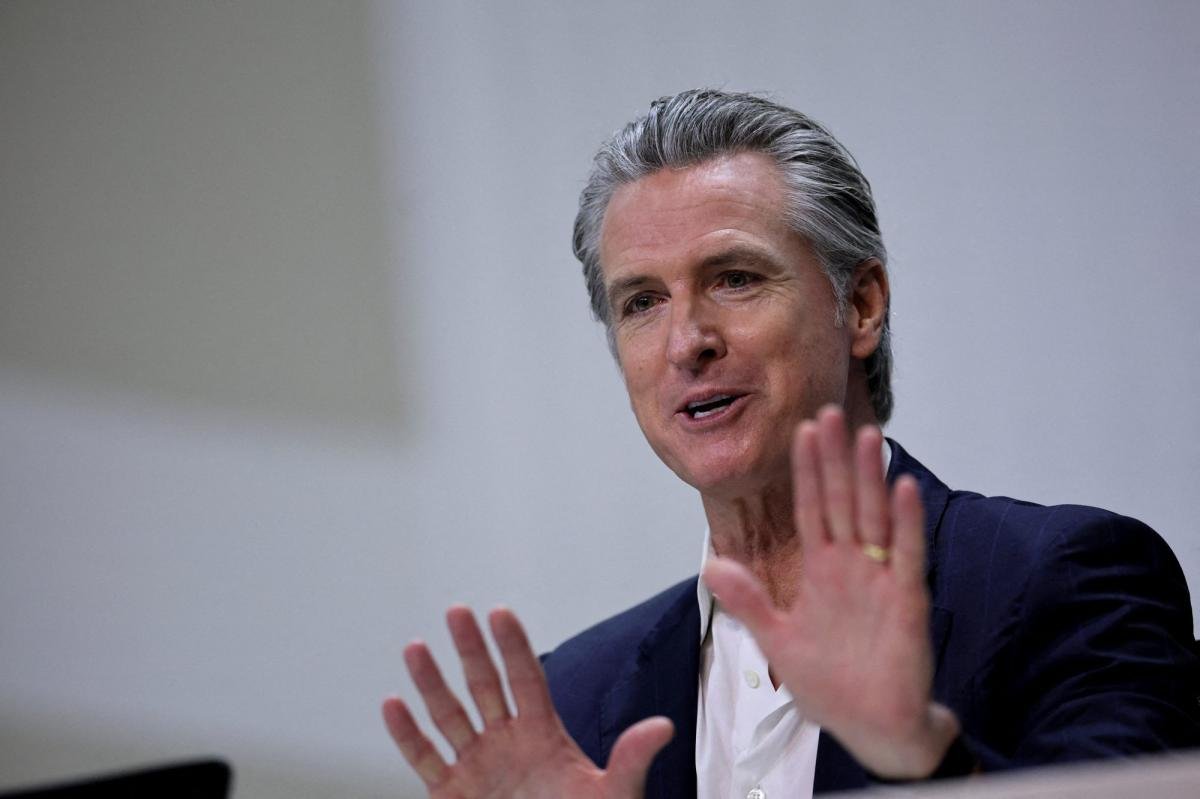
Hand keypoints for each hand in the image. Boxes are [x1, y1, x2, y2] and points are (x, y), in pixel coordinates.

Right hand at [383, 606, 673, 797]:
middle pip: (485, 686)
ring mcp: (477, 767)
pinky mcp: (451, 793)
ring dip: (431, 683)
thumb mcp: (614, 795)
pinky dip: (407, 734)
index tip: (499, 612)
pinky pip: (424, 759)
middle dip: (470, 649)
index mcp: (543, 736)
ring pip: (449, 717)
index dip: (513, 646)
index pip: (526, 680)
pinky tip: (393, 704)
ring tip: (416, 647)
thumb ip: (631, 760)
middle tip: (457, 611)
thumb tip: (663, 727)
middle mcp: (506, 743)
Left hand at [702, 405, 959, 777]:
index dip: (807, 470)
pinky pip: (906, 554)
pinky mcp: (906, 601)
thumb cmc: (832, 686)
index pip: (810, 508)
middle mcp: (851, 566)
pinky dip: (906, 522)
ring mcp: (880, 579)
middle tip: (829, 410)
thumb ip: (749, 601)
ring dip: (869, 477)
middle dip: (835, 458)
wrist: (873, 729)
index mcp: (821, 571)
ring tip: (866, 434)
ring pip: (874, 516)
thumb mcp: (777, 640)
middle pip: (841, 500)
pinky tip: (902, 487)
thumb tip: (710, 564)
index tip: (800, 430)